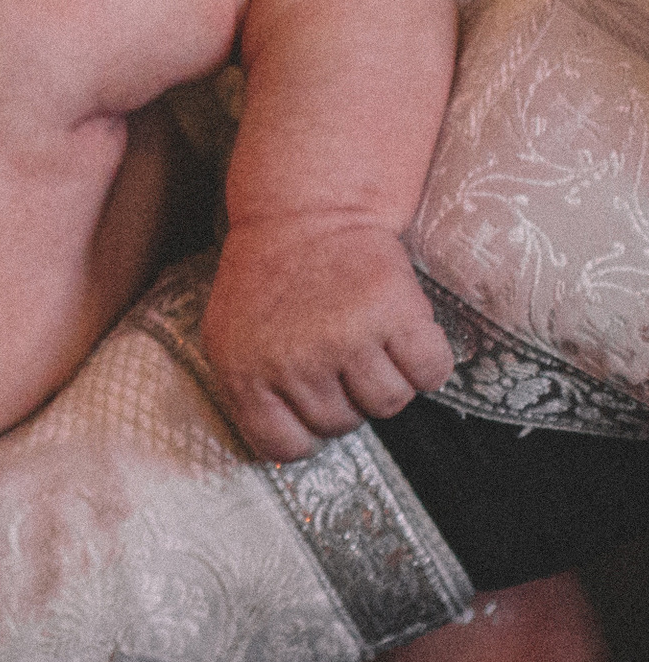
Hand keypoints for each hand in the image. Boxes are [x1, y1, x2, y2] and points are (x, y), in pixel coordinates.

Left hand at [201, 218, 453, 459]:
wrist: (304, 211)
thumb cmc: (268, 281)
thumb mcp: (232, 337)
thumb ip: (254, 393)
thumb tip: (292, 449)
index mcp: (244, 374)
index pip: (286, 447)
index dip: (307, 433)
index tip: (315, 404)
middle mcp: (292, 362)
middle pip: (344, 424)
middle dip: (347, 395)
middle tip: (339, 349)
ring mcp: (345, 339)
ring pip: (390, 403)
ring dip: (388, 376)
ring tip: (367, 335)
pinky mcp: (394, 315)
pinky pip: (430, 373)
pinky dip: (427, 358)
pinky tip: (402, 328)